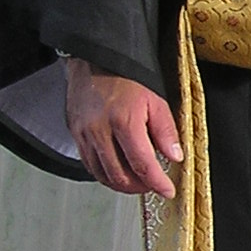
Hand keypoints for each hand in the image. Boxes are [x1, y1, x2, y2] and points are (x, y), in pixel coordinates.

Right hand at [64, 60, 183, 197]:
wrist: (95, 60)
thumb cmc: (127, 77)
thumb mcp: (156, 100)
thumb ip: (166, 131)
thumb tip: (175, 157)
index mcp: (124, 121)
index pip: (143, 164)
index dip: (157, 183)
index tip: (167, 190)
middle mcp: (100, 131)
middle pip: (120, 176)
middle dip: (140, 187)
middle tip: (153, 185)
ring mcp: (85, 134)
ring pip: (103, 174)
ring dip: (122, 185)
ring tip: (137, 182)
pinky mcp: (75, 134)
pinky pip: (90, 164)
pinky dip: (105, 174)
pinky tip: (118, 171)